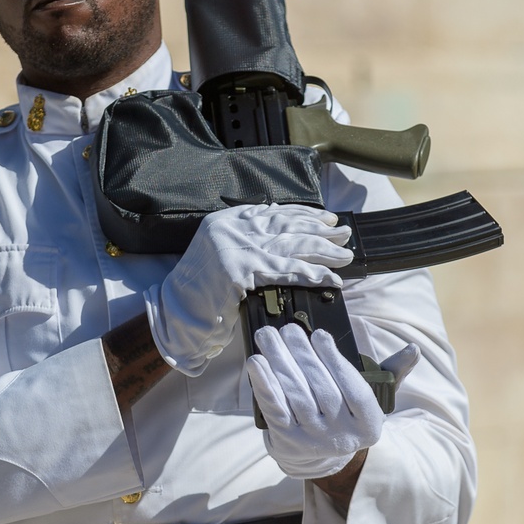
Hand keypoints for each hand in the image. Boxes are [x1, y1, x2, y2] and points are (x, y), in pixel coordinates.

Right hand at [145, 204, 352, 374]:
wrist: (179, 311)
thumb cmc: (202, 287)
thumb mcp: (221, 251)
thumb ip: (246, 236)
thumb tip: (280, 220)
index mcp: (226, 220)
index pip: (273, 212)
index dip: (303, 214)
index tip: (326, 218)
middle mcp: (231, 229)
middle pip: (286, 226)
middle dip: (320, 229)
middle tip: (344, 233)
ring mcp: (236, 248)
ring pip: (291, 245)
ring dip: (323, 250)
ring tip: (344, 255)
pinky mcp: (242, 271)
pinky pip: (286, 271)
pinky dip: (312, 274)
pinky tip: (329, 277)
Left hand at [246, 325, 418, 478]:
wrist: (321, 455)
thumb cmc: (348, 414)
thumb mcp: (375, 398)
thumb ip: (392, 372)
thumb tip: (413, 350)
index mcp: (369, 425)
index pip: (353, 389)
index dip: (335, 360)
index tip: (319, 334)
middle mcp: (342, 437)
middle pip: (321, 389)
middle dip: (302, 355)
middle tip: (288, 329)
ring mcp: (313, 441)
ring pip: (296, 395)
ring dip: (280, 362)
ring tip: (269, 336)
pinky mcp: (286, 441)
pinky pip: (275, 409)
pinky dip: (264, 384)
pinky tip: (257, 363)